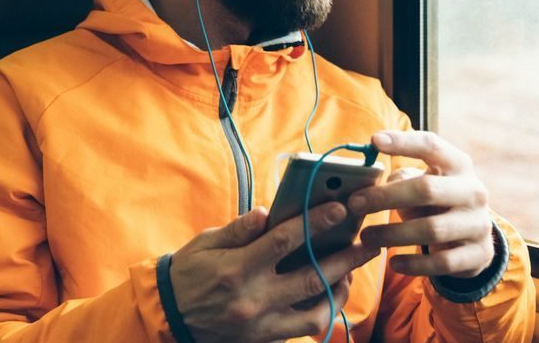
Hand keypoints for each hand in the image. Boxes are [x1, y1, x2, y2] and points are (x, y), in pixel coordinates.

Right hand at [168, 202, 381, 342]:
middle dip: (345, 259)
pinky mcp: (264, 339)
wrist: (168, 318)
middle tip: (370, 243)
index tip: (339, 209)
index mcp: (236, 270)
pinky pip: (303, 329)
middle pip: (311, 278)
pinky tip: (330, 294)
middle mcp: (253, 300)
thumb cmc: (188, 273)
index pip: (284, 242)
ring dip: (340, 290)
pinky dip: (322, 312)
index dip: (315, 224)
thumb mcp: (206, 244)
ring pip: (316, 312)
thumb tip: (266, 213)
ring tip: (352, 272)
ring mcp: (261, 325)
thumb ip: (238, 230)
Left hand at [347, 131, 493, 278]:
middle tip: (354, 204)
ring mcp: (478, 223)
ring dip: (393, 234)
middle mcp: (473, 190)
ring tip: (366, 237)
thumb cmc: (438, 202)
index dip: (403, 142)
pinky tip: (394, 263)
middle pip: (427, 189)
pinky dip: (415, 264)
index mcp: (458, 165)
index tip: (374, 141)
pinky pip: (442, 262)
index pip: (431, 145)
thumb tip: (366, 185)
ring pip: (432, 229)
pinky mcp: (478, 254)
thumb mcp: (426, 184)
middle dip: (385, 197)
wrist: (475, 237)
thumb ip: (401, 180)